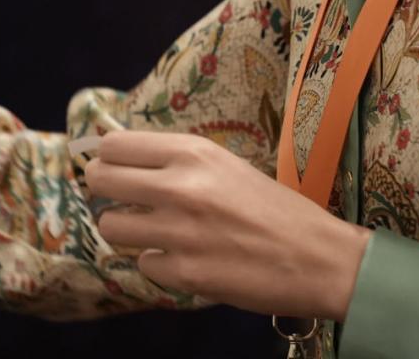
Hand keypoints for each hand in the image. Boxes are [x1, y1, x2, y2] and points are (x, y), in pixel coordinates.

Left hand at [83, 131, 369, 320]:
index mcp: (190, 152)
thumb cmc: (272, 208)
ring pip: (109, 226)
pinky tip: (184, 259)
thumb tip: (120, 156)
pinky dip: (158, 264)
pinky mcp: (185, 274)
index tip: (112, 166)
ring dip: (124, 231)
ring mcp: (179, 233)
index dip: (107, 157)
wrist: (319, 258)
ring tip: (149, 231)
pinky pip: (143, 264)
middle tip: (117, 198)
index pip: (113, 145)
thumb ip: (175, 160)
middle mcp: (179, 186)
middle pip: (99, 180)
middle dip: (100, 190)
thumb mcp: (223, 165)